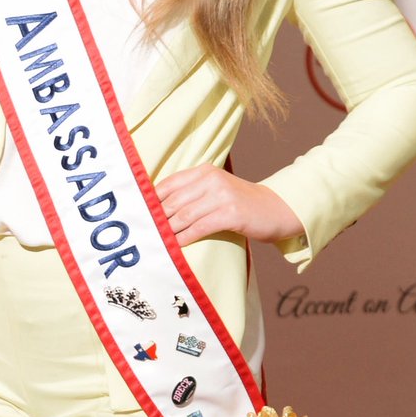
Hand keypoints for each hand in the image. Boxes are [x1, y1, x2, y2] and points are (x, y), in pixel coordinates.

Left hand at [154, 164, 305, 246]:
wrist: (276, 209)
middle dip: (157, 218)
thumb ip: (192, 193)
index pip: (169, 183)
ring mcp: (222, 195)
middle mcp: (211, 179)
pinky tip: (176, 246)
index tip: (139, 214)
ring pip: (184, 215)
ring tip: (157, 242)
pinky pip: (200, 227)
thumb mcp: (215, 190)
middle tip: (144, 233)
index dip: (151, 200)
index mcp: (204, 171)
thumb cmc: (240, 203)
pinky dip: (185, 238)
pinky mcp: (231, 213)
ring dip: (169, 231)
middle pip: (174, 201)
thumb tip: (160, 209)